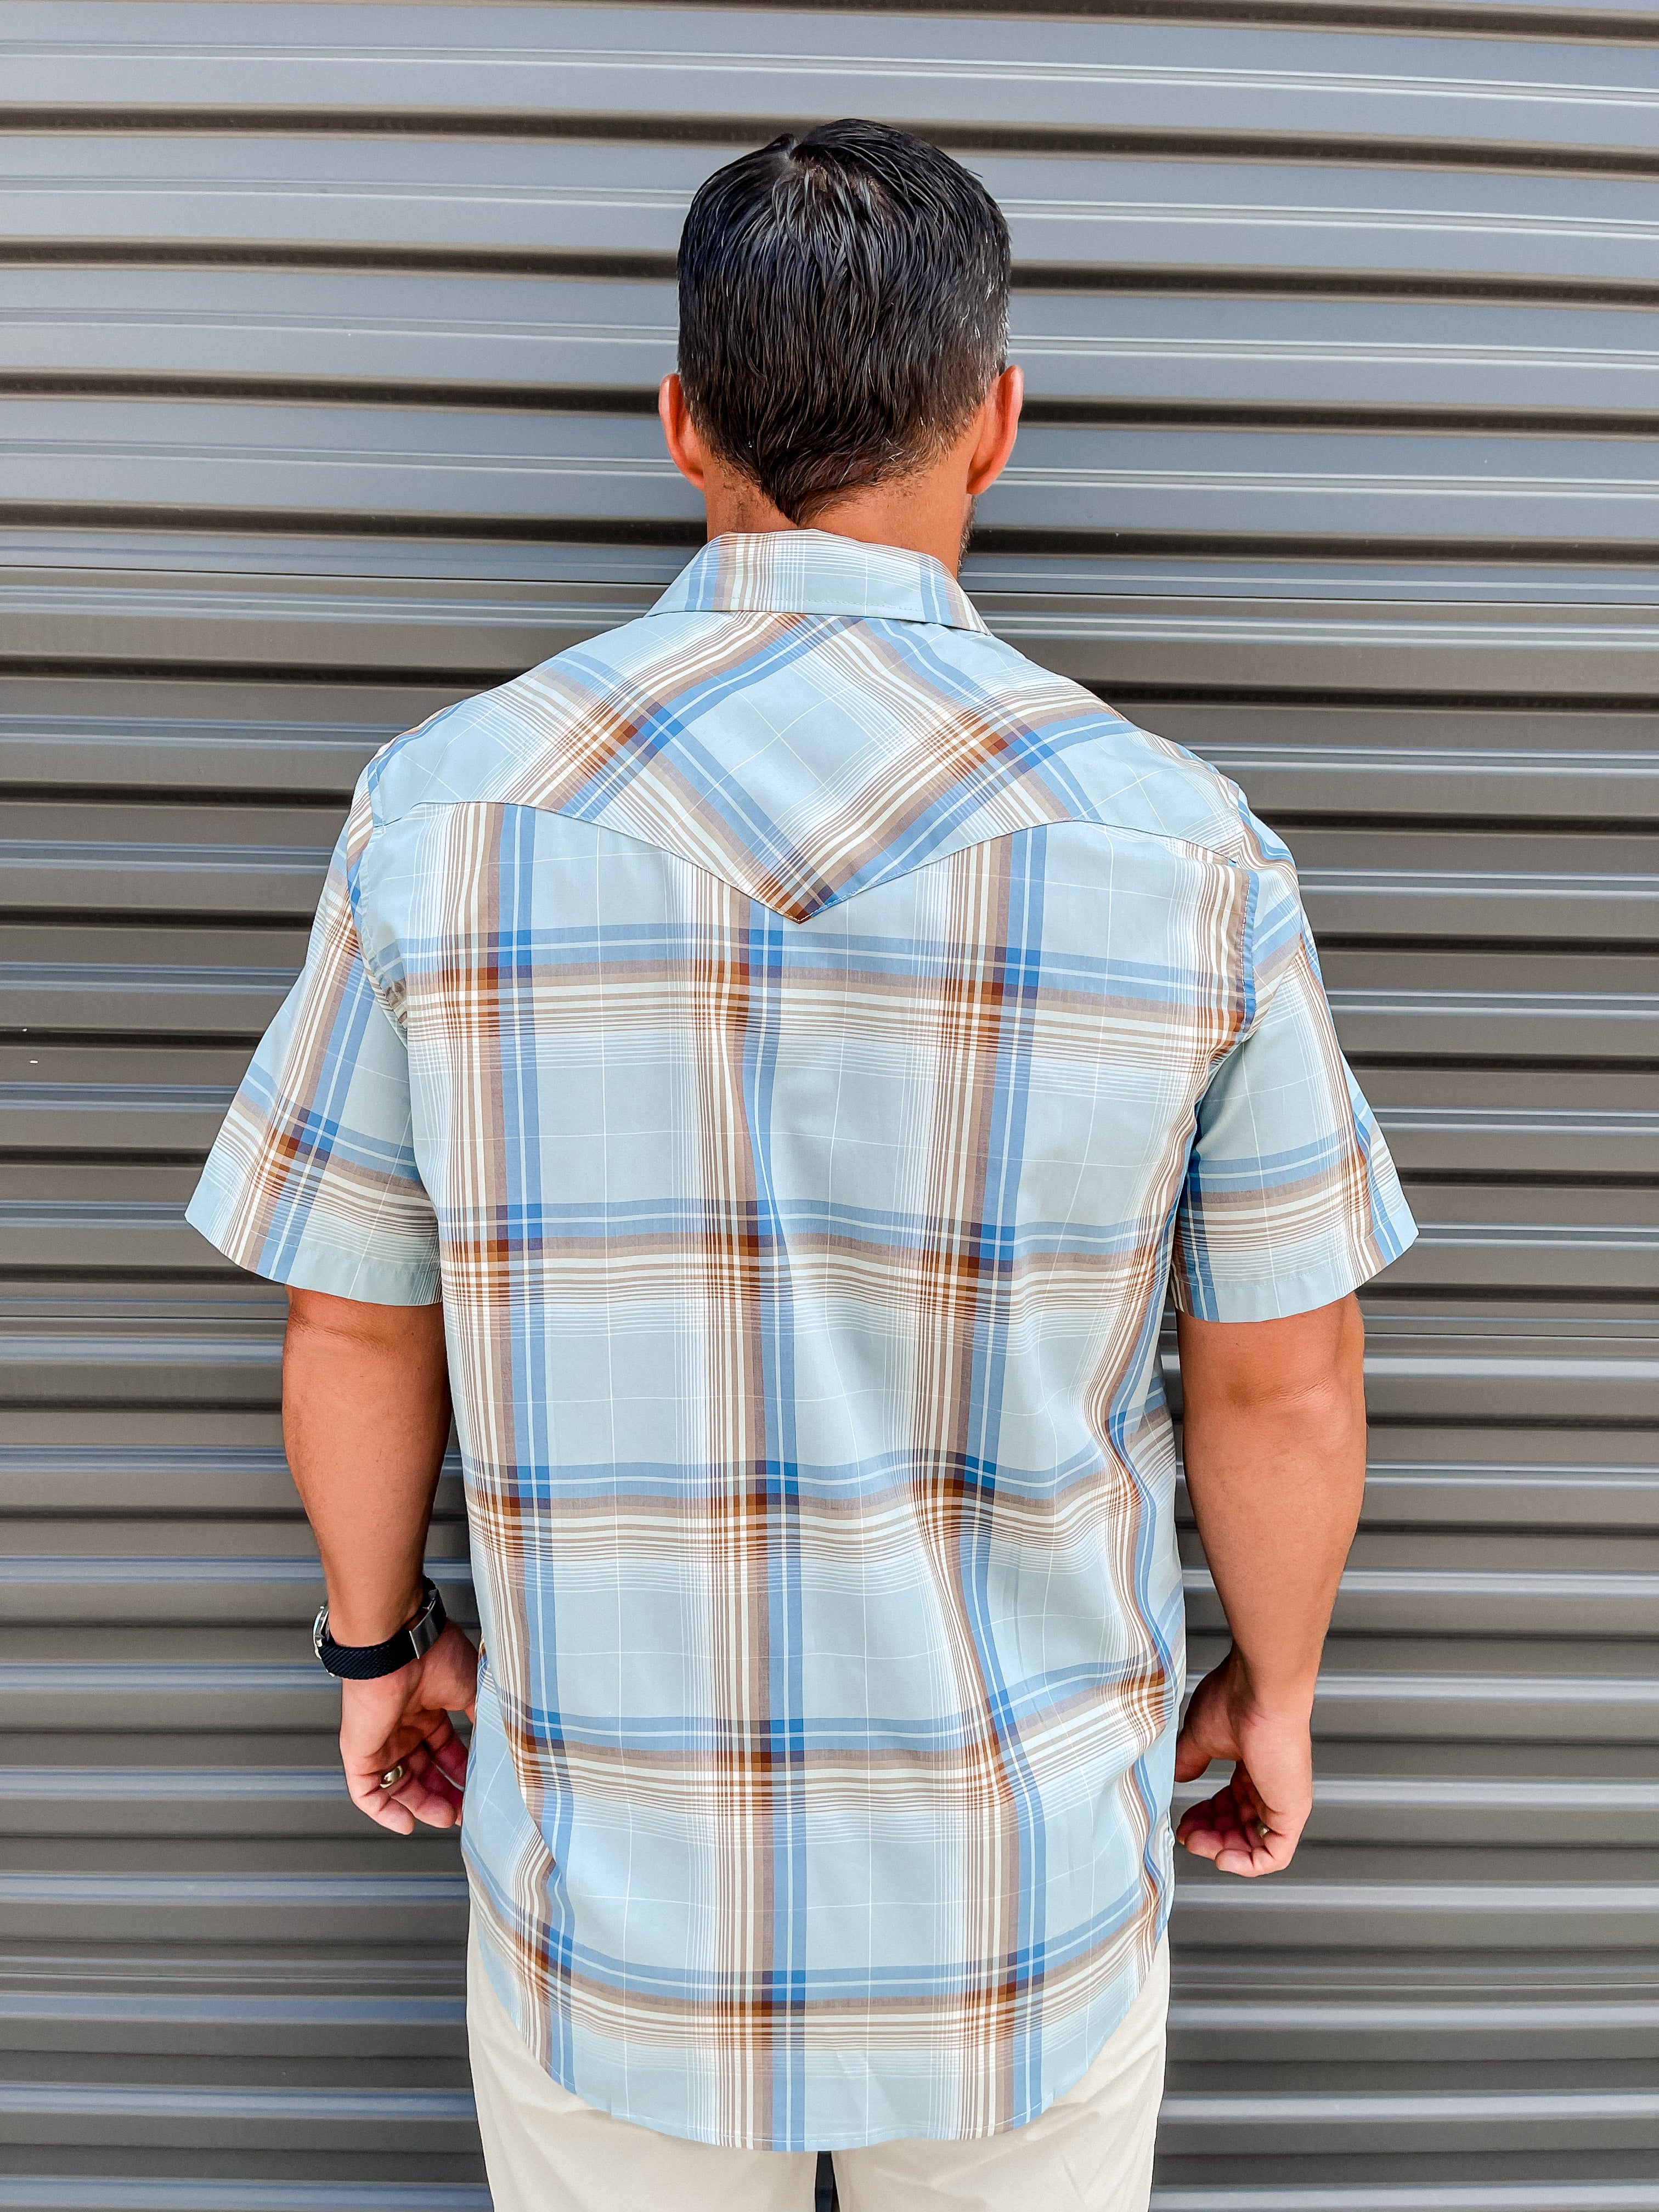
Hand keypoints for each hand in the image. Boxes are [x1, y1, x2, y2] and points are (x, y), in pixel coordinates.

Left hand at [338, 1620, 478, 1835]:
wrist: (398, 1643)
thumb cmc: (435, 1654)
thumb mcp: (473, 1689)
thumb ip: (483, 1718)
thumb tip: (501, 1744)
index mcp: (427, 1707)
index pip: (443, 1749)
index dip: (460, 1771)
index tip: (477, 1788)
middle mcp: (403, 1725)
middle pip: (423, 1771)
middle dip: (444, 1793)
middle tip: (464, 1810)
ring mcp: (380, 1739)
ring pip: (399, 1785)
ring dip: (422, 1805)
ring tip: (446, 1817)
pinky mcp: (359, 1751)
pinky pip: (366, 1791)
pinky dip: (384, 1812)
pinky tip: (406, 1823)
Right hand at [1173, 1647, 1312, 1876]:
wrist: (1262, 1690)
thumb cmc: (1236, 1699)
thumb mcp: (1200, 1736)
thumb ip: (1189, 1759)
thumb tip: (1178, 1776)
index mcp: (1252, 1765)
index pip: (1230, 1805)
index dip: (1205, 1818)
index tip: (1183, 1822)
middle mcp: (1270, 1784)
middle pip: (1239, 1827)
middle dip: (1209, 1836)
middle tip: (1187, 1837)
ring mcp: (1283, 1799)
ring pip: (1254, 1844)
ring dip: (1222, 1851)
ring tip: (1198, 1844)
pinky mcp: (1292, 1811)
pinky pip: (1274, 1854)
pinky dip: (1247, 1865)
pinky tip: (1222, 1859)